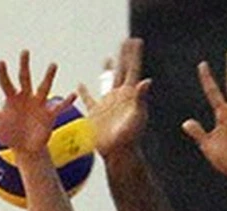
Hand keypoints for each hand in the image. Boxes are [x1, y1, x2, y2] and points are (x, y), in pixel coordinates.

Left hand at [0, 50, 75, 152]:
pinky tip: (73, 94)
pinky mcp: (49, 115)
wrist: (24, 149)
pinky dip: (66, 101)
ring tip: (52, 64)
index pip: (6, 83)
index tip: (0, 62)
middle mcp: (26, 96)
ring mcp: (39, 104)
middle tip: (24, 51)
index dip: (3, 73)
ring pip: (44, 87)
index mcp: (12, 97)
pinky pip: (59, 106)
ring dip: (48, 77)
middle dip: (24, 65)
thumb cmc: (8, 132)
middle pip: (25, 78)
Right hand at [78, 39, 151, 157]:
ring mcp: (108, 104)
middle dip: (123, 56)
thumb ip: (141, 98)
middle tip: (125, 41)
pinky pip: (88, 100)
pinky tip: (79, 85)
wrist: (118, 154)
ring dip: (107, 69)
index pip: (132, 69)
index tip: (135, 40)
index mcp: (130, 95)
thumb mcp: (137, 116)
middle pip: (121, 70)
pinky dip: (83, 92)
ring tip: (108, 58)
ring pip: (107, 81)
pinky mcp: (96, 114)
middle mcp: (119, 96)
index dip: (133, 55)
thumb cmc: (130, 138)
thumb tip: (147, 81)